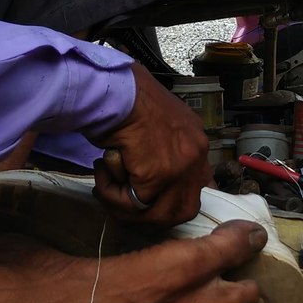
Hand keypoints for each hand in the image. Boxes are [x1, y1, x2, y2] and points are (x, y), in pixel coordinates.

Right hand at [91, 64, 210, 225]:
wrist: (116, 89)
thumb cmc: (126, 99)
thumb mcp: (155, 124)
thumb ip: (161, 150)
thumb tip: (149, 180)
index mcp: (196, 141)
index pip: (200, 185)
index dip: (174, 199)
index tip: (149, 199)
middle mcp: (197, 155)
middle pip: (184, 209)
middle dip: (152, 214)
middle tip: (123, 202)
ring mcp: (181, 167)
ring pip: (158, 214)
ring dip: (127, 206)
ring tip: (106, 182)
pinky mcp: (159, 176)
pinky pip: (134, 204)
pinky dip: (112, 195)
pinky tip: (102, 170)